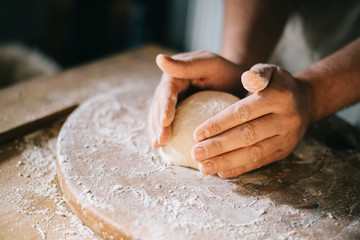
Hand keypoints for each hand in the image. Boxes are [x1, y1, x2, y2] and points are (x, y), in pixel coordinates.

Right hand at [149, 51, 245, 147]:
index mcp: (174, 76)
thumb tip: (159, 59)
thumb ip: (186, 65)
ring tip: (158, 145)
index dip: (164, 107)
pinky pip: (168, 125)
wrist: (234, 81)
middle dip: (158, 124)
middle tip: (160, 141)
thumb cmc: (224, 71)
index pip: (166, 92)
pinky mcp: (177, 115)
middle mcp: (169, 90)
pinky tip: (164, 148)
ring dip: (157, 132)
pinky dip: (165, 135)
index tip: (165, 121)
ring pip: (158, 117)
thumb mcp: (209, 63)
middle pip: (158, 107)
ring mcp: (172, 103)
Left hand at [191, 63, 313, 177]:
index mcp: (279, 97)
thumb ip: (257, 73)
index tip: (197, 134)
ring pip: (253, 153)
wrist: (306, 102)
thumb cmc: (278, 84)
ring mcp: (287, 138)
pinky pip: (261, 162)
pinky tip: (221, 172)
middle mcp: (286, 119)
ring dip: (227, 162)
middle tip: (196, 154)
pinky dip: (240, 168)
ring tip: (204, 167)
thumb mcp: (270, 70)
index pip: (243, 113)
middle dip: (219, 146)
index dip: (218, 124)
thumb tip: (246, 78)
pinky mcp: (285, 151)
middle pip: (247, 136)